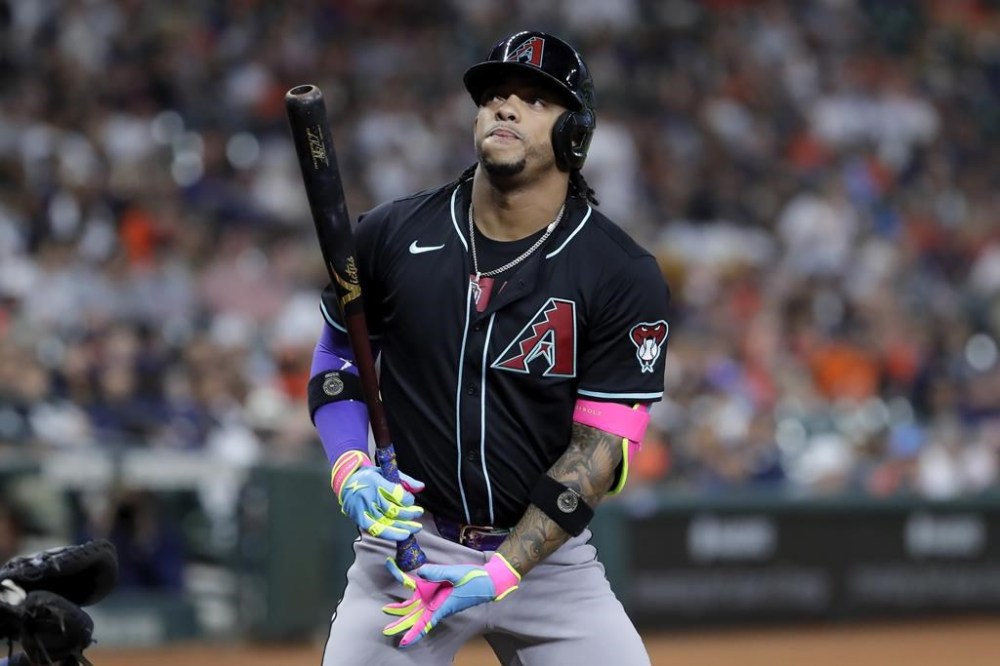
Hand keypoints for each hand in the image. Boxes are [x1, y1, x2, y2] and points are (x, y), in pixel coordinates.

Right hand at [332, 450, 424, 540]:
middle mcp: (368, 497)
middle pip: (393, 510)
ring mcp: (363, 510)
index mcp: (375, 481)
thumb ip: (404, 480)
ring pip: (387, 522)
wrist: (345, 482)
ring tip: (416, 527)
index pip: (396, 494)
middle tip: (419, 512)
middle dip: (409, 513)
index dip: (407, 499)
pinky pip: (376, 530)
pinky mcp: (359, 519)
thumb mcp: (385, 472)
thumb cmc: (368, 477)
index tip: (411, 500)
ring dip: (404, 526)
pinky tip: (403, 535)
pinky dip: (390, 534)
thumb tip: (421, 487)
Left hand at [381, 554, 519, 647]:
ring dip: (401, 609)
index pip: (424, 624)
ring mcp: (436, 599)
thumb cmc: (474, 580)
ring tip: (387, 609)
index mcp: (441, 606)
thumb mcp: (456, 574)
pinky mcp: (437, 592)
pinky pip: (421, 595)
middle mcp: (436, 605)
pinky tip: (403, 588)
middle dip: (400, 625)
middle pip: (414, 618)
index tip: (403, 643)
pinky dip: (411, 593)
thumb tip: (420, 570)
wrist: (486, 580)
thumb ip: (438, 572)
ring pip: (415, 607)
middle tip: (386, 630)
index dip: (413, 635)